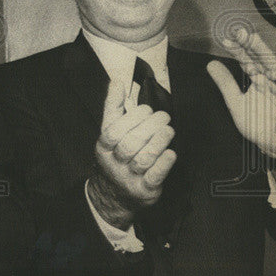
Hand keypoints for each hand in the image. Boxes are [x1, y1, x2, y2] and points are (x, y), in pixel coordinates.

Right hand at [89, 84, 176, 229]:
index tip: (147, 109)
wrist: (114, 194)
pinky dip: (164, 164)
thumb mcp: (110, 131)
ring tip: (169, 130)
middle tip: (164, 117)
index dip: (131, 119)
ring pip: (143, 159)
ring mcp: (128, 179)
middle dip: (149, 128)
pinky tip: (171, 153)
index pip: (114, 131)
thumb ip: (114, 106)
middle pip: (130, 144)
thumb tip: (117, 81)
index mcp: (103, 147)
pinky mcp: (144, 191)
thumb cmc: (116, 155)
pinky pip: (154, 177)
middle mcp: (113, 163)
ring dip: (159, 142)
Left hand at [207, 27, 275, 161]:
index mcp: (257, 79)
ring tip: (255, 40)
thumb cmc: (260, 125)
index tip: (226, 40)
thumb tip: (210, 64)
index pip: (246, 60)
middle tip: (240, 32)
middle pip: (261, 59)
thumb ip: (226, 84)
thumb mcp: (237, 104)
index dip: (237, 50)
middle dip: (250, 45)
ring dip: (265, 54)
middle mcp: (271, 79)